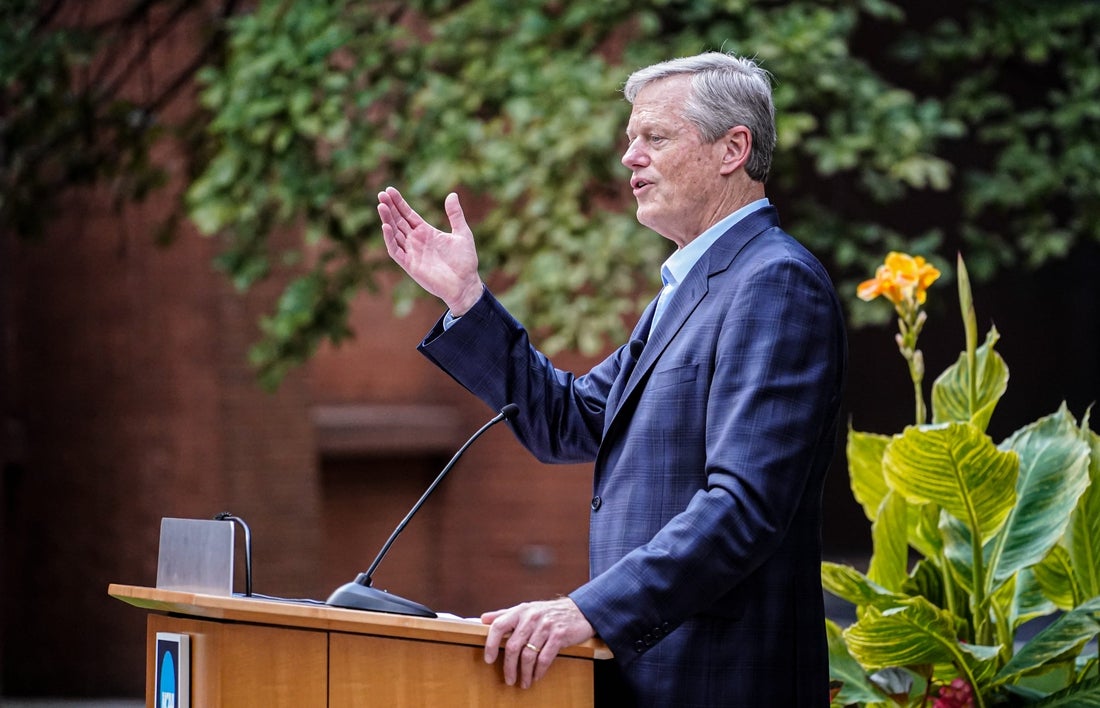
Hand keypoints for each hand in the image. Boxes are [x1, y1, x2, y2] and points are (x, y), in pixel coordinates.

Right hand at [378, 186, 483, 314]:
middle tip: (381, 194)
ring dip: (387, 220)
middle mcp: (416, 241)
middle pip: (398, 221)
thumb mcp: (462, 233)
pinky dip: (390, 239)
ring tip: (381, 206)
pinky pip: (396, 250)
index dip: (399, 203)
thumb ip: (455, 214)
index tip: (389, 190)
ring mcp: (412, 252)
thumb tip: (452, 194)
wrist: (465, 284)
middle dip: (389, 208)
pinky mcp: (410, 264)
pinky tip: (386, 226)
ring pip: (394, 233)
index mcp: (426, 232)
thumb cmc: (465, 261)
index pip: (408, 214)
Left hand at [482, 597, 594, 689]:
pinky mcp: (559, 635)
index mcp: (520, 611)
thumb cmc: (549, 612)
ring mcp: (546, 626)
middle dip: (509, 667)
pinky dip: (539, 671)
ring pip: (529, 655)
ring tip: (523, 682)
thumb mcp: (526, 609)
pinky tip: (536, 676)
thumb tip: (482, 619)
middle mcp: (531, 617)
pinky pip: (545, 658)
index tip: (488, 659)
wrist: (579, 610)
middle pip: (513, 646)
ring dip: (524, 673)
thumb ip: (504, 614)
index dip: (490, 644)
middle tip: (509, 679)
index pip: (499, 626)